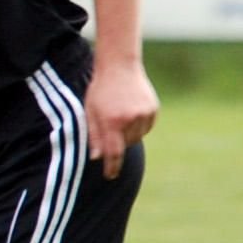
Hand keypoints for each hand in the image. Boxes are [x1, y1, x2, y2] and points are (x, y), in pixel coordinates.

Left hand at [84, 61, 158, 177]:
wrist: (119, 67)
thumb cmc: (100, 90)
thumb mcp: (90, 112)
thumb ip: (93, 135)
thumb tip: (96, 158)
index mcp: (112, 121)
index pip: (113, 152)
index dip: (112, 166)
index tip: (110, 175)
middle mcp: (130, 119)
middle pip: (125, 145)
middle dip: (117, 141)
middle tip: (111, 125)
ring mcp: (144, 114)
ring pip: (137, 137)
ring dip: (128, 134)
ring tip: (120, 115)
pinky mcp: (153, 110)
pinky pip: (146, 128)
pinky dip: (138, 125)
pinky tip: (130, 111)